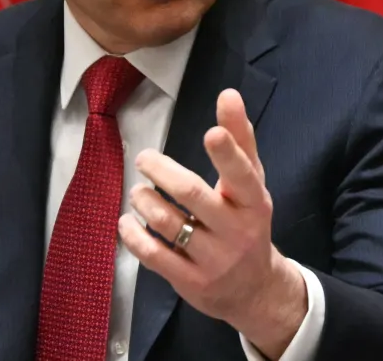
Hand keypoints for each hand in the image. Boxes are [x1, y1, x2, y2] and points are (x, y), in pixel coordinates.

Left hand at [118, 88, 307, 358]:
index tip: (211, 132)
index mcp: (254, 202)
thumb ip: (240, 138)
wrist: (255, 289)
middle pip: (193, 195)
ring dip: (145, 201)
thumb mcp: (253, 182)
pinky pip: (155, 256)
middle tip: (144, 158)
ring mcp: (214, 260)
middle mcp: (236, 231)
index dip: (227, 153)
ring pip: (168, 223)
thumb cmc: (248, 221)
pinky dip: (134, 235)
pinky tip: (127, 221)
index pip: (242, 175)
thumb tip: (228, 94)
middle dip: (162, 171)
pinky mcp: (192, 282)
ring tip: (138, 191)